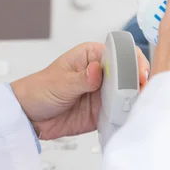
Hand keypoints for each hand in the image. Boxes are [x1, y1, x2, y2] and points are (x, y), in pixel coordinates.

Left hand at [11, 42, 149, 140]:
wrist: (29, 116)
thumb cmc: (39, 89)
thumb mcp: (60, 83)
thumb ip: (81, 79)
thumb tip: (97, 70)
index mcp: (91, 56)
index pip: (120, 52)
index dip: (133, 61)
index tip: (138, 73)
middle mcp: (101, 73)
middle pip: (129, 73)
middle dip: (138, 82)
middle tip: (140, 92)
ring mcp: (103, 93)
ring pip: (127, 94)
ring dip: (134, 99)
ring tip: (136, 105)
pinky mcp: (102, 112)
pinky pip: (119, 113)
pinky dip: (126, 115)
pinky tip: (128, 117)